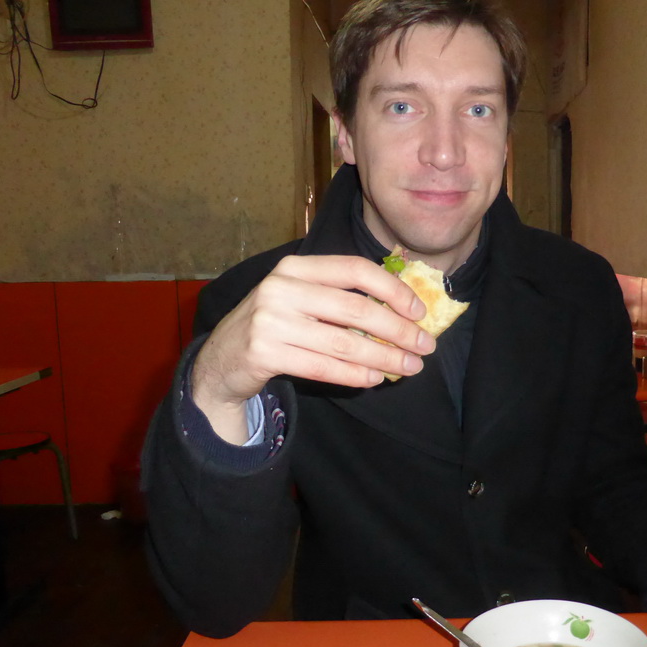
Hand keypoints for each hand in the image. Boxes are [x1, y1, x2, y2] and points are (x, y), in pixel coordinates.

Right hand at [191, 254, 435, 442]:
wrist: (221, 359)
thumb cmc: (274, 326)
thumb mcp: (300, 298)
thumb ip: (339, 296)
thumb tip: (404, 307)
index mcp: (296, 267)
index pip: (355, 269)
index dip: (392, 289)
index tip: (419, 311)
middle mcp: (281, 288)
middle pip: (355, 309)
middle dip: (398, 330)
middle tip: (424, 347)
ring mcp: (269, 320)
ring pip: (343, 343)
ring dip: (384, 358)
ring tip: (409, 368)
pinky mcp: (263, 352)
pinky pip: (322, 367)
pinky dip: (354, 375)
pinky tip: (375, 379)